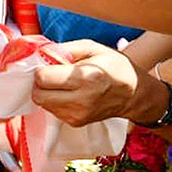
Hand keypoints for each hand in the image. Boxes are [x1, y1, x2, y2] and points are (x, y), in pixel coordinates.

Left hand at [32, 40, 162, 126]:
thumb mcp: (93, 48)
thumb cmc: (114, 67)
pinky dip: (54, 101)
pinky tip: (68, 93)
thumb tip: (42, 52)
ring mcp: (78, 114)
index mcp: (86, 78)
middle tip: (51, 74)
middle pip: (38, 95)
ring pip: (43, 104)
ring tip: (62, 83)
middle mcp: (81, 100)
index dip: (41, 68)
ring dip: (46, 92)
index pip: (43, 78)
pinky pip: (52, 110)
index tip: (50, 64)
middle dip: (40, 83)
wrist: (133, 94)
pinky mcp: (76, 122)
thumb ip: (66, 48)